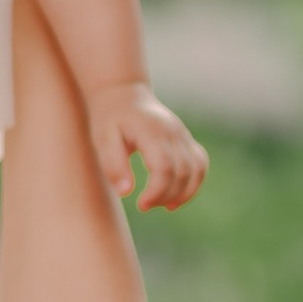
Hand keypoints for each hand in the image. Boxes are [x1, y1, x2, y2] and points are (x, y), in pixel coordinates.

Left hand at [86, 81, 206, 212]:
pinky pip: (200, 164)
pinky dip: (193, 184)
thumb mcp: (103, 139)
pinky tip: (175, 198)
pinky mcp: (186, 140)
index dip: (156, 191)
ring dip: (183, 193)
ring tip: (162, 206)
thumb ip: (113, 164)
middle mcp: (173, 133)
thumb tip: (126, 192)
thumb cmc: (110, 119)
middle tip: (144, 205)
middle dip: (166, 196)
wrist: (123, 95)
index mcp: (152, 132)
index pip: (164, 167)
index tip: (141, 204)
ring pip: (197, 170)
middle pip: (183, 172)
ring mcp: (183, 136)